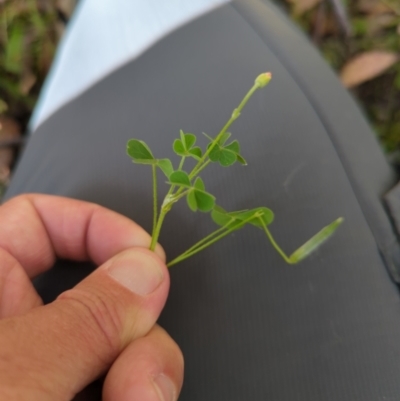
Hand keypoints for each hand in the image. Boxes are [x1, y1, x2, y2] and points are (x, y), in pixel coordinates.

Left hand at [0, 194, 182, 400]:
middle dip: (136, 323)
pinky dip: (139, 394)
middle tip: (139, 363)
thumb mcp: (16, 377)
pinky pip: (124, 379)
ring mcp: (48, 367)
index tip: (142, 253)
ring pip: (123, 339)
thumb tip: (146, 269)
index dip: (92, 224)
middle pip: (100, 289)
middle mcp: (18, 327)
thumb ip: (85, 319)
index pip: (35, 221)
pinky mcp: (73, 396)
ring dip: (145, 369)